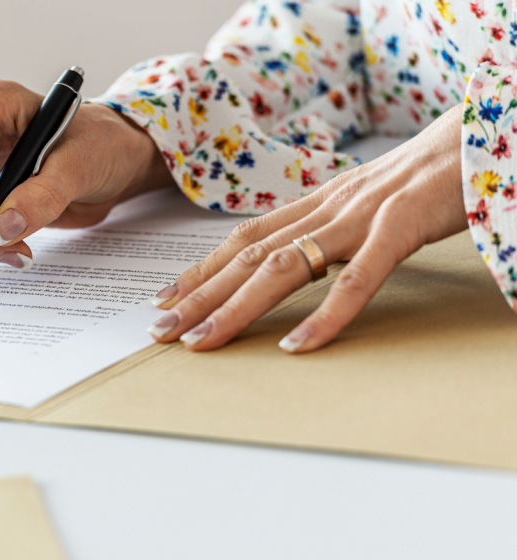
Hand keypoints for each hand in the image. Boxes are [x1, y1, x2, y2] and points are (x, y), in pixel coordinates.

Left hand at [148, 104, 467, 352]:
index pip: (245, 239)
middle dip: (198, 295)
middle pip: (247, 257)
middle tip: (160, 330)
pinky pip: (357, 278)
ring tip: (201, 341)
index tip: (167, 297)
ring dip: (235, 307)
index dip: (202, 268)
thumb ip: (338, 229)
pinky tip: (296, 346)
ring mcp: (361, 215)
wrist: (489, 128)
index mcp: (321, 203)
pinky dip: (325, 315)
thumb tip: (310, 260)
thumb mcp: (373, 203)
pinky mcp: (401, 225)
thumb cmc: (433, 172)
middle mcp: (328, 207)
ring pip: (282, 268)